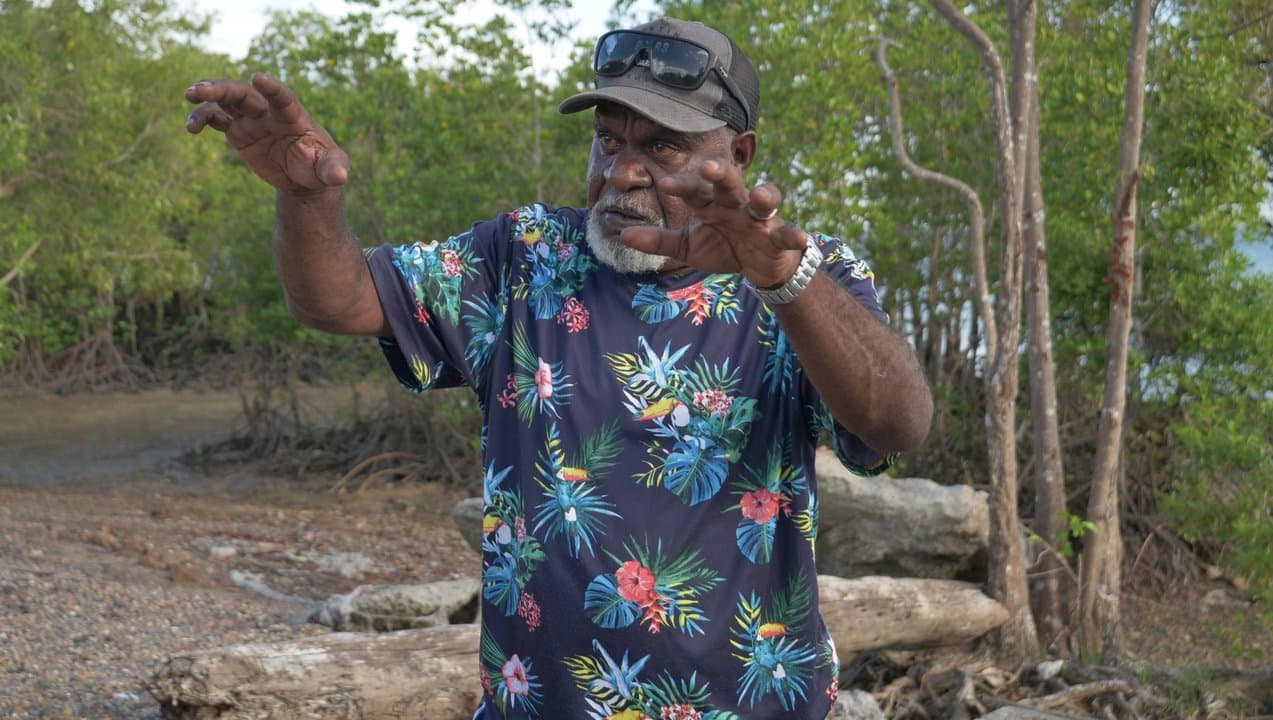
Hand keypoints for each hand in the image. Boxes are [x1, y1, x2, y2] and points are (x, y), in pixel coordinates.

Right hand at [184, 73, 349, 194]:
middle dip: (224, 89)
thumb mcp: (330, 170)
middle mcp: (270, 112)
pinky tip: (191, 128)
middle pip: (245, 93)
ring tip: (189, 97)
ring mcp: (252, 119)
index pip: (282, 98)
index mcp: (294, 116)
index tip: (258, 77)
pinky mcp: (238, 130)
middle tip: (201, 90)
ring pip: (227, 100)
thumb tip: (341, 177)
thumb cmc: (320, 167)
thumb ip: (334, 169)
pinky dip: (203, 119)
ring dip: (208, 97)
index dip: (271, 88)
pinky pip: (217, 119)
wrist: (304, 176)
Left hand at [619, 159, 806, 287]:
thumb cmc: (722, 248)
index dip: (683, 186)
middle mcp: (736, 204)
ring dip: (763, 196)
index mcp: (712, 204)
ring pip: (764, 200)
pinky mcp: (779, 236)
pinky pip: (787, 232)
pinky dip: (795, 235)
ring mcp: (760, 218)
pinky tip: (799, 237)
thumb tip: (621, 233)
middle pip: (730, 183)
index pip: (695, 190)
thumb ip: (658, 241)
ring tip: (759, 198)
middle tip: (708, 166)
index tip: (665, 183)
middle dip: (721, 173)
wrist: (759, 267)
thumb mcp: (687, 247)